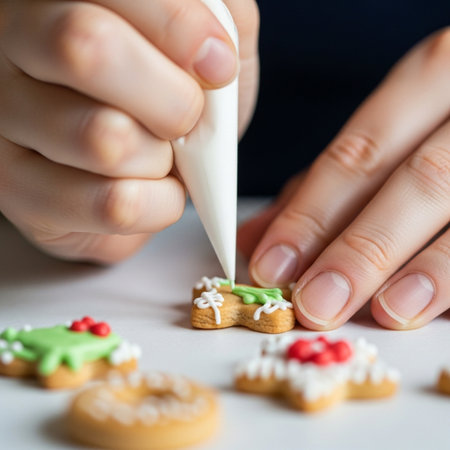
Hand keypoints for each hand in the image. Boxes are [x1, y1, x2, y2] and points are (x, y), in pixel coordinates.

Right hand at [0, 0, 258, 262]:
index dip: (179, 27)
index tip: (218, 64)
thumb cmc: (163, 88)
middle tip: (188, 118)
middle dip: (173, 98)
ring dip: (160, 157)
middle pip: (88, 49)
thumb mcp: (189, 35)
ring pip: (103, 138)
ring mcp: (6, 121)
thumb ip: (206, 15)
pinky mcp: (21, 189)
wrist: (137, 155)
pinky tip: (153, 191)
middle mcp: (12, 45)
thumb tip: (213, 51)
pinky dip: (158, 204)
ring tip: (160, 156)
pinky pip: (110, 205)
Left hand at [238, 29, 449, 329]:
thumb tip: (255, 237)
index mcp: (434, 78)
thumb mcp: (389, 130)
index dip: (312, 213)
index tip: (271, 263)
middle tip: (314, 301)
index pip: (359, 151)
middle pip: (418, 180)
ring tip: (383, 311)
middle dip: (360, 247)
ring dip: (424, 268)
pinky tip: (428, 303)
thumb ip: (323, 181)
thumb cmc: (442, 118)